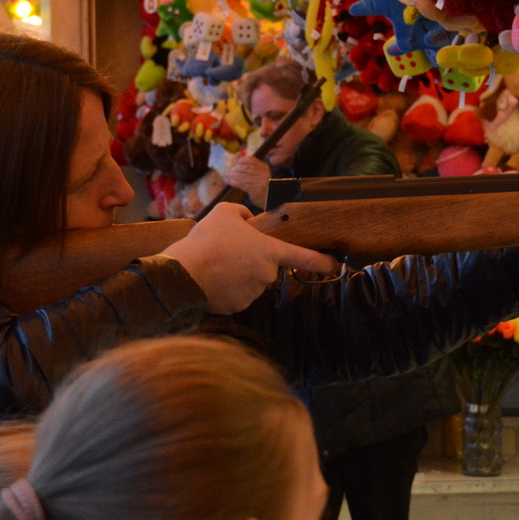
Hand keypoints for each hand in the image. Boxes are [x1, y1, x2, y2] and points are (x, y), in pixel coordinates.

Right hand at [159, 203, 337, 313]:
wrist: (183, 273)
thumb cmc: (207, 240)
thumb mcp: (225, 212)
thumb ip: (244, 213)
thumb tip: (249, 221)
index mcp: (269, 251)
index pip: (304, 257)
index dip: (322, 261)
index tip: (334, 265)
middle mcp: (267, 275)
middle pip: (266, 268)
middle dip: (252, 261)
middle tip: (228, 252)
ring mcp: (253, 294)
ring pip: (251, 282)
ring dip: (239, 275)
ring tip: (215, 264)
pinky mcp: (238, 307)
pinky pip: (237, 296)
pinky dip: (228, 289)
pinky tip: (212, 279)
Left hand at [224, 155, 271, 207]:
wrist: (272, 200)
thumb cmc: (264, 186)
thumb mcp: (262, 174)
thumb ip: (253, 168)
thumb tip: (238, 158)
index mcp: (264, 168)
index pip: (251, 160)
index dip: (242, 160)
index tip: (238, 162)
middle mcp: (263, 173)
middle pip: (245, 168)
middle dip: (236, 169)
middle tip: (231, 171)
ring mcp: (259, 182)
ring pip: (242, 176)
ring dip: (232, 175)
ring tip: (227, 176)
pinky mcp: (254, 191)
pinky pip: (241, 184)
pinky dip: (233, 182)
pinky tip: (228, 181)